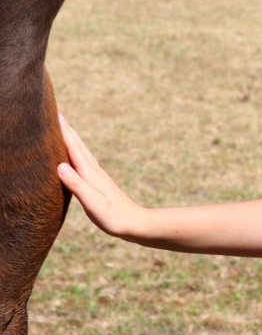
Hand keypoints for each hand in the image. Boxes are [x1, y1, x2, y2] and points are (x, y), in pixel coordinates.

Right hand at [57, 114, 144, 239]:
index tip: (54, 114)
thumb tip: (60, 166)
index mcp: (90, 172)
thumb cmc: (112, 216)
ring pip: (82, 150)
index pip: (73, 147)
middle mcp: (93, 169)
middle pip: (78, 144)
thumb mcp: (92, 203)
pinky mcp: (99, 180)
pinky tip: (76, 154)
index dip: (63, 131)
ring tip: (63, 128)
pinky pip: (84, 159)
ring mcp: (97, 174)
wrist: (134, 222)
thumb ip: (77, 185)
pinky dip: (77, 150)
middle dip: (67, 128)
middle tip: (56, 113)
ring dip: (72, 137)